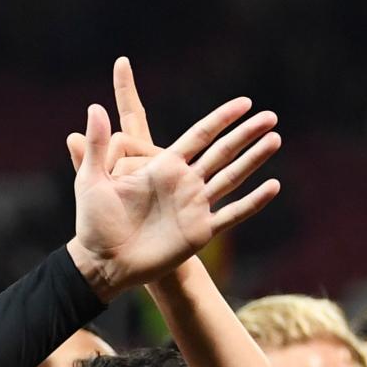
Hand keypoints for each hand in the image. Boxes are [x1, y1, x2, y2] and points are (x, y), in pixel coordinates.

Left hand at [64, 58, 281, 298]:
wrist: (102, 263)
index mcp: (163, 166)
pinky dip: (253, 202)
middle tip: (271, 117)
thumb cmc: (93, 223)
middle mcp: (184, 183)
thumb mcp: (91, 179)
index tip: (244, 102)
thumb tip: (95, 106)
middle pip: (223, 152)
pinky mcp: (199, 232)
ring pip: (232, 177)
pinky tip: (274, 186)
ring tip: (275, 139)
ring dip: (254, 159)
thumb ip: (96, 145)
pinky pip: (232, 214)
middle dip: (246, 134)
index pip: (200, 135)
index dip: (222, 118)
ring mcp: (194, 207)